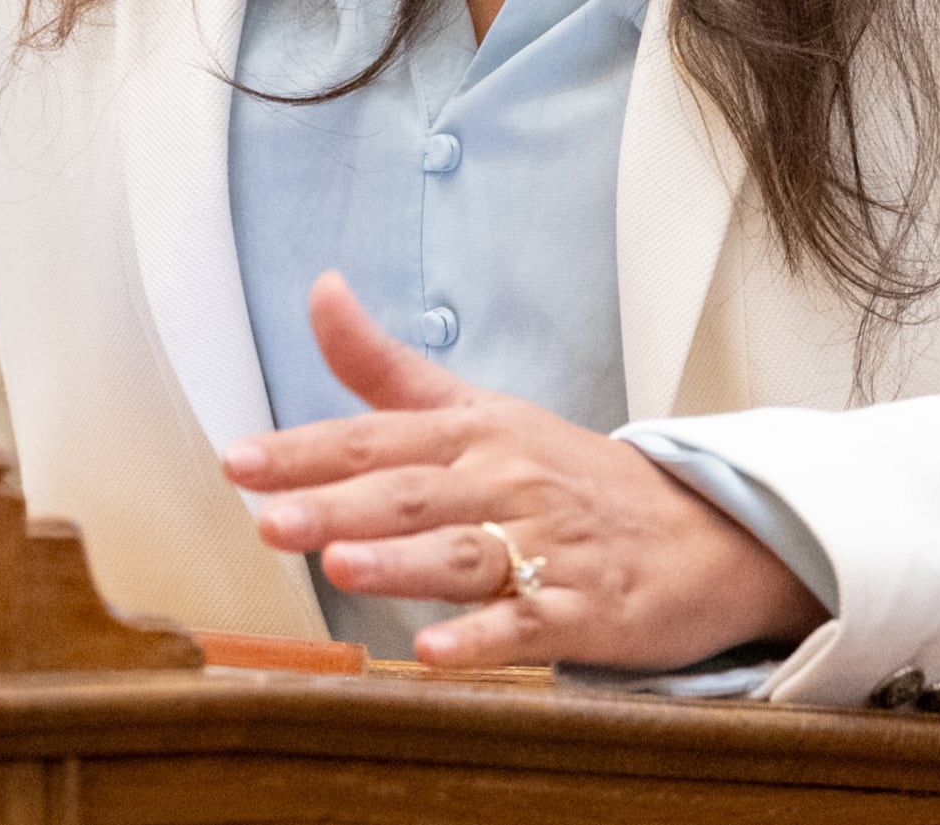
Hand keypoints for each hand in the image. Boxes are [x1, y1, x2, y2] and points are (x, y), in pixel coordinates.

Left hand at [217, 270, 822, 671]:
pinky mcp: (586, 610)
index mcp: (474, 433)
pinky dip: (482, 639)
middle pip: (411, 494)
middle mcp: (506, 482)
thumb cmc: (567, 473)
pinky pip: (529, 625)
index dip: (304, 449)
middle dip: (338, 505)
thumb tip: (319, 288)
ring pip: (464, 554)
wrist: (701, 531)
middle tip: (268, 519)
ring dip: (402, 562)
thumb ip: (388, 368)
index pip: (376, 437)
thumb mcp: (479, 412)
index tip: (238, 461)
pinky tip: (433, 651)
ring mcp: (548, 547)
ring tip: (340, 566)